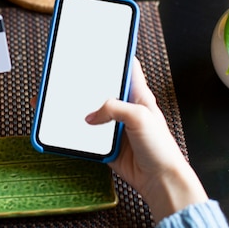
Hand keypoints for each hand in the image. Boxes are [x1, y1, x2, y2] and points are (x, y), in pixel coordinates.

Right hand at [85, 58, 207, 221]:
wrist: (160, 180)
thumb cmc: (161, 148)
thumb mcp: (140, 117)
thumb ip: (113, 108)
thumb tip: (91, 115)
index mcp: (139, 96)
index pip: (129, 68)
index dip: (117, 56)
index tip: (102, 47)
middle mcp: (127, 109)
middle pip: (104, 90)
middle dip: (90, 85)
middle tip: (74, 76)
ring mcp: (116, 128)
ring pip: (94, 113)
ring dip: (83, 111)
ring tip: (67, 103)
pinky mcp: (108, 145)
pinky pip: (89, 136)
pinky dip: (81, 134)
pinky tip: (73, 129)